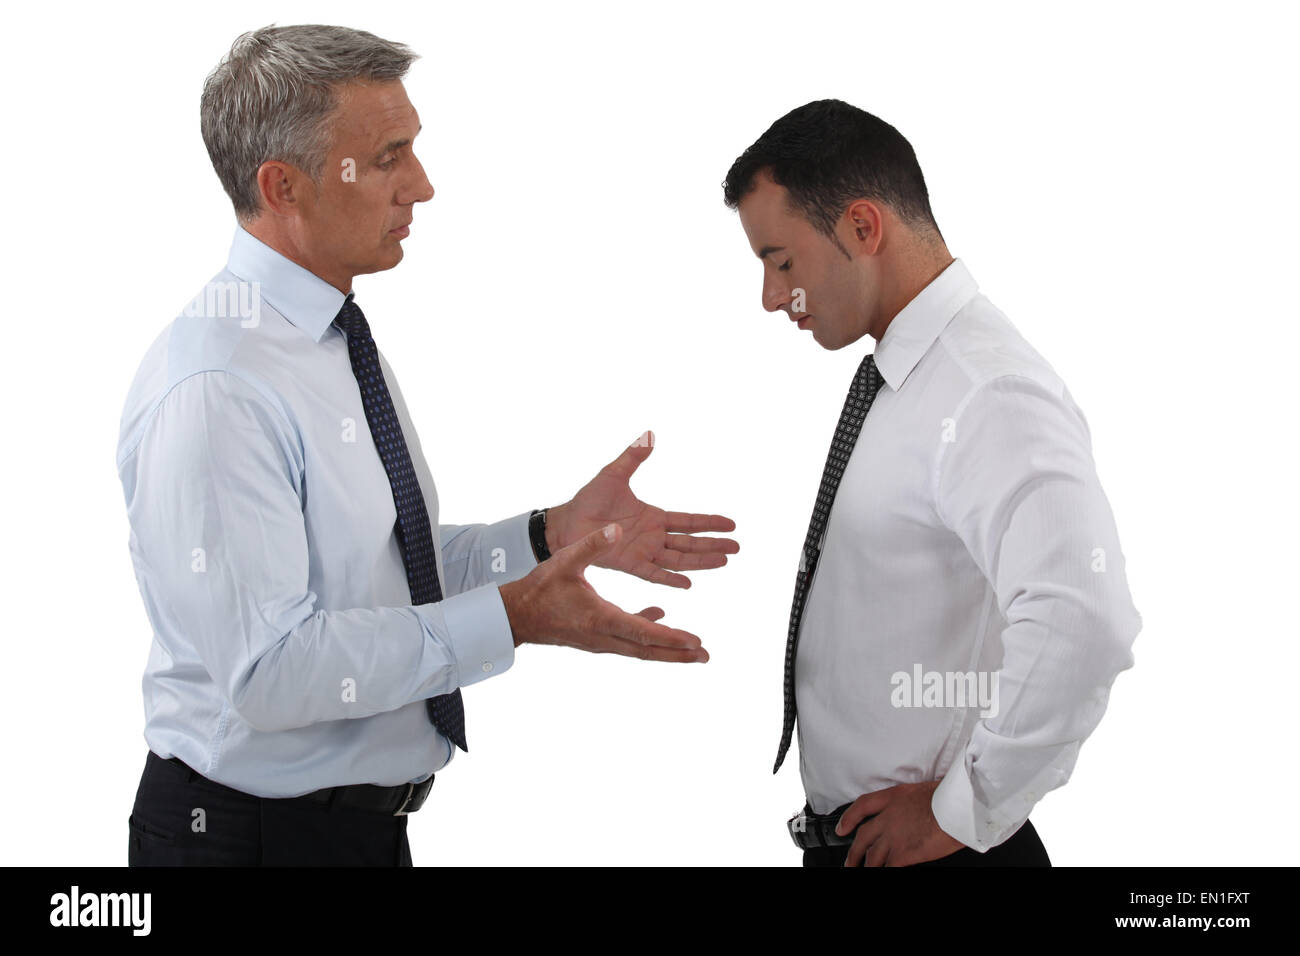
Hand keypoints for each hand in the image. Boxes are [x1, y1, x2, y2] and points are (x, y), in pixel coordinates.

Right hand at [499, 522, 707, 661]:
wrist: (516, 615)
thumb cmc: (539, 589)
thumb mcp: (566, 562)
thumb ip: (593, 544)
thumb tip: (617, 528)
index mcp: (600, 618)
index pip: (642, 633)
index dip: (670, 637)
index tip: (695, 641)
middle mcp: (603, 636)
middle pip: (647, 650)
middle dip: (677, 654)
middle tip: (705, 656)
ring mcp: (600, 641)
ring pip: (639, 650)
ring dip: (666, 650)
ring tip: (692, 650)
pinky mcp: (595, 639)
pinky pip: (627, 641)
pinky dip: (646, 632)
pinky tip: (659, 616)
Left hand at [546, 431, 738, 588]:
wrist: (566, 521)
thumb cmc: (589, 499)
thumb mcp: (614, 473)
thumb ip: (633, 456)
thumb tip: (650, 434)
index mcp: (654, 518)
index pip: (688, 522)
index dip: (709, 523)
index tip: (731, 525)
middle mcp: (653, 537)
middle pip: (690, 543)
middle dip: (713, 545)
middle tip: (737, 548)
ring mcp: (643, 552)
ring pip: (678, 559)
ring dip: (700, 561)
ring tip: (723, 561)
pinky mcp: (628, 564)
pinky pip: (653, 573)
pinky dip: (670, 579)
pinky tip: (688, 584)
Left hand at [834, 780, 965, 866]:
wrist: (957, 807)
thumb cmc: (949, 797)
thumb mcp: (922, 791)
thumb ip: (909, 804)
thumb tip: (910, 813)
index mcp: (893, 797)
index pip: (862, 806)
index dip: (848, 818)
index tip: (842, 828)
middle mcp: (888, 817)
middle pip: (863, 837)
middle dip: (853, 852)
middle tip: (849, 862)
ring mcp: (893, 836)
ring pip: (872, 856)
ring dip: (866, 866)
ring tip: (862, 871)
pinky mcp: (903, 854)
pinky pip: (887, 867)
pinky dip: (884, 870)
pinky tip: (884, 871)